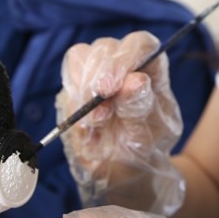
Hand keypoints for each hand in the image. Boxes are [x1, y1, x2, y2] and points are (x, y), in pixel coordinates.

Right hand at [56, 33, 184, 213]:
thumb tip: (135, 81)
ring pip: (79, 58)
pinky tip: (87, 128)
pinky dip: (73, 106)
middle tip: (99, 107)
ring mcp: (96, 74)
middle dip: (98, 73)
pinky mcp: (76, 90)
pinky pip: (67, 86)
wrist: (126, 173)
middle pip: (105, 47)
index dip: (126, 56)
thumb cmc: (146, 148)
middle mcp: (122, 65)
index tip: (112, 85)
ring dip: (82, 88)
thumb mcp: (151, 133)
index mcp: (150, 69)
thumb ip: (141, 107)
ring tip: (96, 122)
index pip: (140, 44)